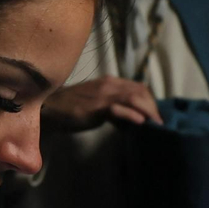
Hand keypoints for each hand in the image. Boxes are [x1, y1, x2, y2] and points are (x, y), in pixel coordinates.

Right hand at [42, 76, 162, 130]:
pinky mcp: (95, 107)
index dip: (150, 101)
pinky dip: (131, 115)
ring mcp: (102, 95)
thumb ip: (113, 109)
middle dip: (153, 107)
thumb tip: (131, 122)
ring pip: (133, 98)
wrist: (48, 109)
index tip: (156, 116)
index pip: (138, 87)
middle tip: (159, 123)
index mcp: (110, 82)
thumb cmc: (71, 108)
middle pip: (140, 91)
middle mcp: (109, 85)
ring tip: (155, 124)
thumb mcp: (96, 104)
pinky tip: (140, 123)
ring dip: (148, 111)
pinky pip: (117, 108)